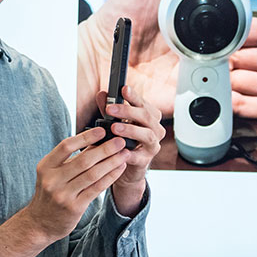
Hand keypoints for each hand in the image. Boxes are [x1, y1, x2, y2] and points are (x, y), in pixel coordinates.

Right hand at [0, 127, 129, 256]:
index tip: (102, 131)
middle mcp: (52, 180)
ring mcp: (63, 195)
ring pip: (93, 174)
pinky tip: (120, 168)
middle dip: (105, 149)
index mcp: (46, 166)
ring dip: (112, 162)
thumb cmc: (50, 193)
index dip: (85, 137)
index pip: (66, 146)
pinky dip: (110, 176)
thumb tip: (98, 140)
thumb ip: (73, 158)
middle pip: (83, 160)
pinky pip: (97, 188)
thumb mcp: (54, 173)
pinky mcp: (75, 207)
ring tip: (124, 154)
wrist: (40, 223)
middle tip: (120, 141)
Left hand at [97, 84, 164, 216]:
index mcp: (149, 116)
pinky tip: (119, 150)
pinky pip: (139, 156)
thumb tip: (102, 94)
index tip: (123, 89)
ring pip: (147, 135)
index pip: (143, 103)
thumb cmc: (122, 140)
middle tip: (110, 108)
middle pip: (146, 116)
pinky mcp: (146, 160)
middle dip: (127, 111)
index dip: (134, 96)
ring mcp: (152, 145)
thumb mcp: (114, 121)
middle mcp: (155, 129)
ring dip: (130, 130)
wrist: (126, 167)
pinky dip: (129, 153)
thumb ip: (108, 108)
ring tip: (114, 127)